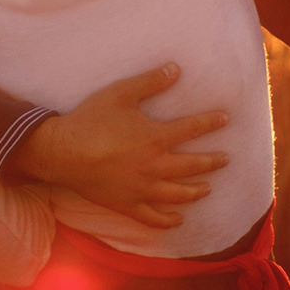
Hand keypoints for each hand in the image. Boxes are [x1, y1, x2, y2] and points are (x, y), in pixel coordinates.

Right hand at [11, 64, 229, 229]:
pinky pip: (153, 217)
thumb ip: (150, 82)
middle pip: (192, 165)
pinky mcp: (127, 205)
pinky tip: (178, 220)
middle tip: (226, 159)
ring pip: (178, 194)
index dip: (211, 122)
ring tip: (208, 189)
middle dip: (212, 161)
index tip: (226, 119)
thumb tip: (176, 69)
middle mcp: (155, 166)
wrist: (63, 152)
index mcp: (156, 138)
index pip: (192, 129)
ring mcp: (143, 189)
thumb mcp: (121, 93)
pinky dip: (168, 220)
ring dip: (196, 191)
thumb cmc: (91, 119)